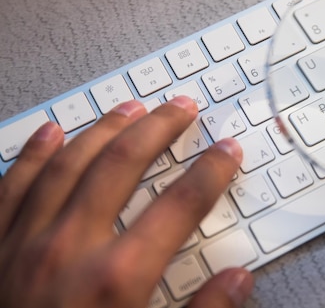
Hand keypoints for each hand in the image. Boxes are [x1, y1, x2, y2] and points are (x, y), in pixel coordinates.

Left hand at [0, 97, 253, 307]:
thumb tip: (238, 280)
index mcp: (117, 279)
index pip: (180, 205)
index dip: (211, 172)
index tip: (228, 151)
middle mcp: (69, 247)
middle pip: (124, 164)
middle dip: (160, 128)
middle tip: (183, 107)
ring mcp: (23, 242)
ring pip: (70, 161)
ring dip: (105, 128)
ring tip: (132, 106)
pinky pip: (12, 185)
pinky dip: (34, 153)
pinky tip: (51, 132)